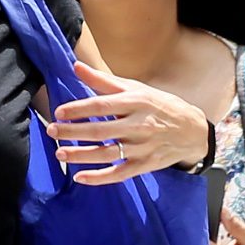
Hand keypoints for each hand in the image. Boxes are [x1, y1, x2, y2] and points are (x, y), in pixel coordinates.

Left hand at [48, 61, 212, 184]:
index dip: (79, 109)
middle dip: (73, 132)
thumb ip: (103, 81)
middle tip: (52, 131)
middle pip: (100, 130)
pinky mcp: (144, 165)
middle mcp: (138, 125)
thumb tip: (76, 66)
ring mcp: (141, 147)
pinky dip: (99, 178)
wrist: (192, 130)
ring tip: (59, 153)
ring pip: (106, 154)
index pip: (102, 105)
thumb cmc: (160, 105)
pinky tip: (79, 177)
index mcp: (136, 102)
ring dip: (81, 155)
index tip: (59, 112)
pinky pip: (118, 174)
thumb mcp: (135, 88)